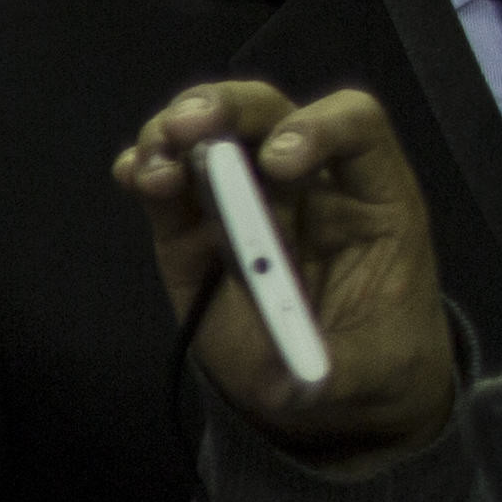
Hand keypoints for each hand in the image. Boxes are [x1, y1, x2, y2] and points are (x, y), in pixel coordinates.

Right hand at [111, 82, 456, 462]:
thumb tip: (294, 375)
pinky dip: (144, 170)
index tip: (280, 164)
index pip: (355, 129)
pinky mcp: (194, 233)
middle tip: (189, 127)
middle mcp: (306, 186)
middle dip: (229, 109)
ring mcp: (246, 203)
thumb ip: (331, 372)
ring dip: (174, 130)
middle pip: (270, 113)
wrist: (334, 392)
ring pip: (213, 136)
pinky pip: (169, 187)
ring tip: (151, 159)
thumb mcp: (365, 376)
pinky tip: (132, 175)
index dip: (320, 129)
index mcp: (370, 200)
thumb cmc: (370, 364)